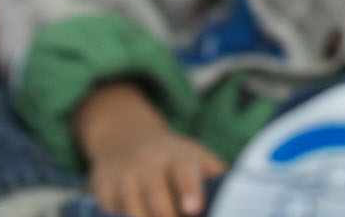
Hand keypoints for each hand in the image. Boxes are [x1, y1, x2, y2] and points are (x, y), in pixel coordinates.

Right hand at [77, 84, 224, 216]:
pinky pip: (109, 213)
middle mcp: (148, 162)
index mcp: (178, 156)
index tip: (193, 209)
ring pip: (131, 209)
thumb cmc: (173, 158)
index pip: (184, 172)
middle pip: (156, 198)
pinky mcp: (100, 188)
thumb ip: (218, 180)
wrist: (124, 136)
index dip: (190, 191)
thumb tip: (244, 202)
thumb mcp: (197, 158)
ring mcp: (122, 175)